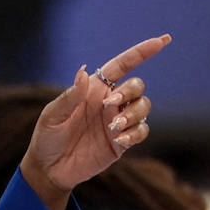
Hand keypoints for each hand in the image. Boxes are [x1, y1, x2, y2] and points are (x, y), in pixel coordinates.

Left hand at [20, 34, 172, 209]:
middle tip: (111, 105)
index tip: (162, 40)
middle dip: (130, 91)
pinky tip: (119, 139)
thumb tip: (84, 72)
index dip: (142, 52)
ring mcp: (117, 122)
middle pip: (137, 86)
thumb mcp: (52, 116)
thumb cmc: (47, 138)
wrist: (49, 169)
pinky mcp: (121, 142)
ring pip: (143, 107)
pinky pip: (141, 131)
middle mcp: (109, 102)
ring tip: (112, 127)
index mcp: (94, 89)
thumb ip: (70, 97)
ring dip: (133, 114)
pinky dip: (135, 133)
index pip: (123, 65)